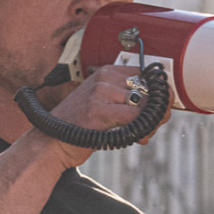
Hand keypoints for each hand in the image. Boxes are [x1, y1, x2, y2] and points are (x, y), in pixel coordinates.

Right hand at [35, 65, 171, 166]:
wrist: (51, 141)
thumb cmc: (79, 125)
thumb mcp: (102, 103)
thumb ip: (126, 99)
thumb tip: (161, 104)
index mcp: (105, 72)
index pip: (145, 75)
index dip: (158, 93)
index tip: (162, 108)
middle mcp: (103, 78)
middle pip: (148, 89)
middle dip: (159, 109)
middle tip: (157, 124)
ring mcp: (100, 93)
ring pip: (144, 104)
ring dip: (152, 122)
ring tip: (146, 133)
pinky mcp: (99, 111)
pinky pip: (135, 118)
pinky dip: (143, 130)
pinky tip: (139, 138)